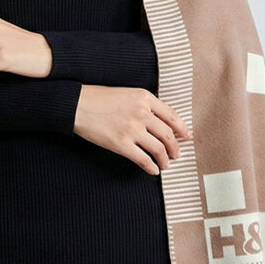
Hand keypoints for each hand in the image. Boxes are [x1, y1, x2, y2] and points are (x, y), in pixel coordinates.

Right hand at [73, 85, 191, 175]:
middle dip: (175, 148)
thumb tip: (159, 122)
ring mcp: (132, 129)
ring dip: (165, 159)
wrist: (77, 104)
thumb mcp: (126, 93)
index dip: (182, 129)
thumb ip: (144, 104)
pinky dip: (151, 167)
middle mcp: (142, 112)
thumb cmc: (99, 98)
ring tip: (164, 164)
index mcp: (144, 97)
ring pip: (159, 149)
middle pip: (168, 134)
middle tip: (176, 154)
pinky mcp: (122, 144)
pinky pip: (144, 159)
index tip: (186, 137)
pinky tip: (152, 170)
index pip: (172, 115)